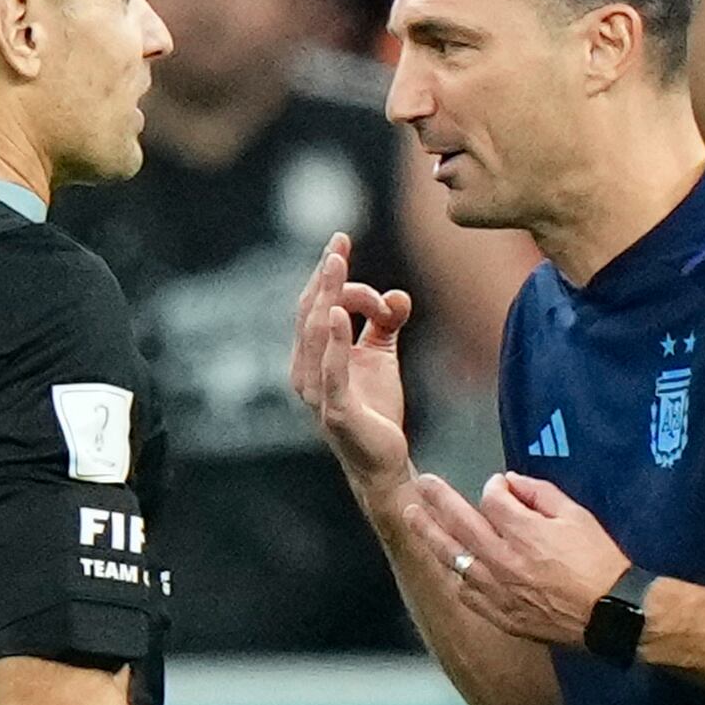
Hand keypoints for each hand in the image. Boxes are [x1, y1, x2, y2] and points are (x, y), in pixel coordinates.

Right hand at [286, 233, 412, 484]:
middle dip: (325, 275)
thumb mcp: (380, 357)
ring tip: (338, 264)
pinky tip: (340, 312)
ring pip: (316, 332)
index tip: (343, 241)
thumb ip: (385, 323)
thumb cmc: (376, 410)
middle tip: (339, 243)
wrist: (383, 463)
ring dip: (327, 295)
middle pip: (311, 311)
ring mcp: (317, 391)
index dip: (328, 273)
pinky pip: (331, 369)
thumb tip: (399, 295)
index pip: (316, 304)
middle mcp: (305, 370)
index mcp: (312, 356)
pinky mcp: (336, 409)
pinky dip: (334, 339)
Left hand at [413, 467, 628, 648]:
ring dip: (430, 535)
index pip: (491, 499)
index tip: (500, 485)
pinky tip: (445, 564)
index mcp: (523, 531)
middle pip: (459, 523)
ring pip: (453, 558)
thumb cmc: (599, 561)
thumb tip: (511, 482)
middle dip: (438, 499)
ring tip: (413, 517)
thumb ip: (540, 494)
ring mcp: (496, 589)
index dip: (494, 486)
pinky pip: (466, 592)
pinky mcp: (499, 614)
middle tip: (421, 484)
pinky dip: (454, 574)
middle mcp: (501, 559)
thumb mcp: (577, 516)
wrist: (609, 614)